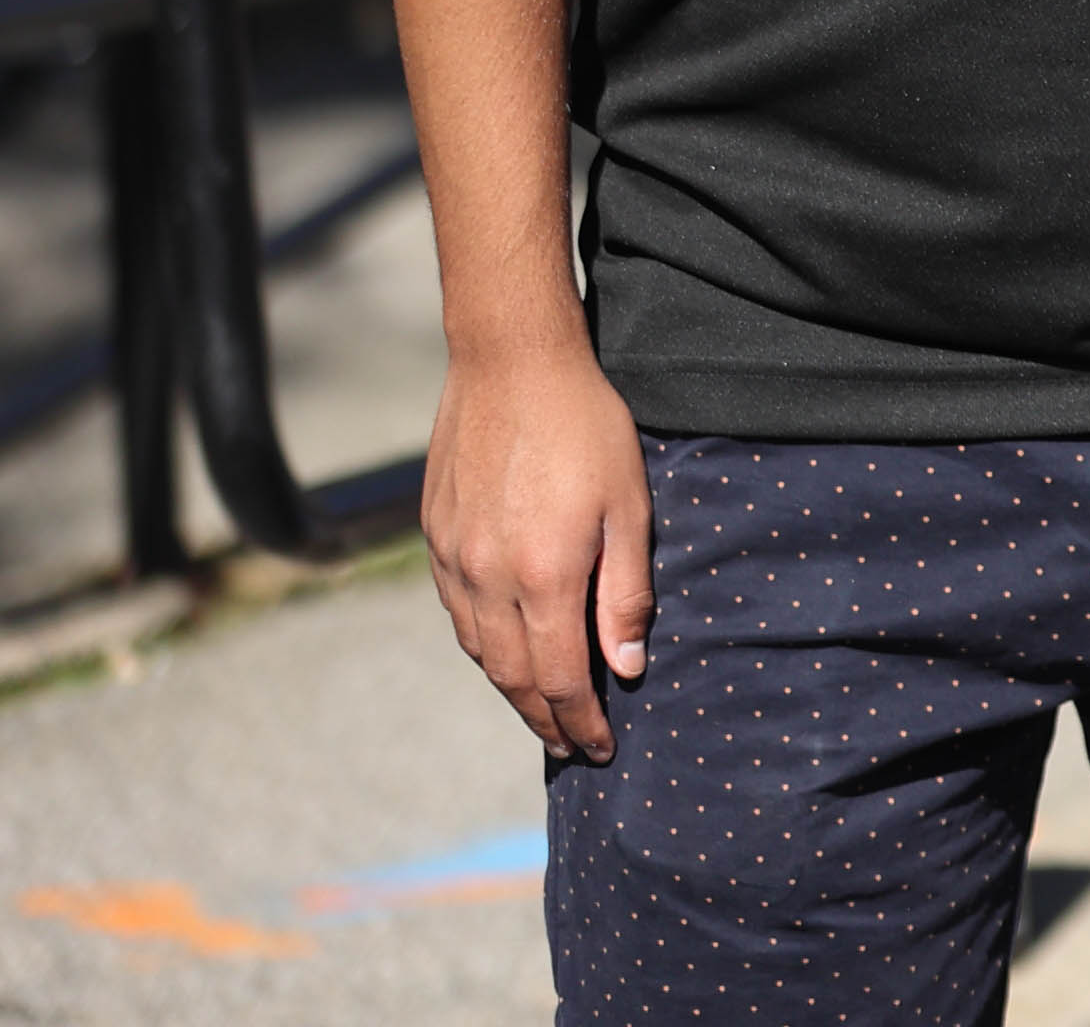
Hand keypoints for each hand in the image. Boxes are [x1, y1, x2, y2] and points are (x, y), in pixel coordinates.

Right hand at [424, 339, 653, 760]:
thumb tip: (625, 667)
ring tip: (543, 711)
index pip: (560, 679)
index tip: (600, 749)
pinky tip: (505, 650)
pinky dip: (484, 647)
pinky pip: (458, 614)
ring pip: (480, 652)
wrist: (509, 364)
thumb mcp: (628, 507)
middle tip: (571, 747)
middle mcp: (487, 581)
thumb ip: (624, 593)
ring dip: (512, 689)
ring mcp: (454, 561)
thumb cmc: (586, 428)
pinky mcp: (436, 539)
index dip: (579, 722)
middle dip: (545, 720)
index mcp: (542, 578)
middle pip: (514, 677)